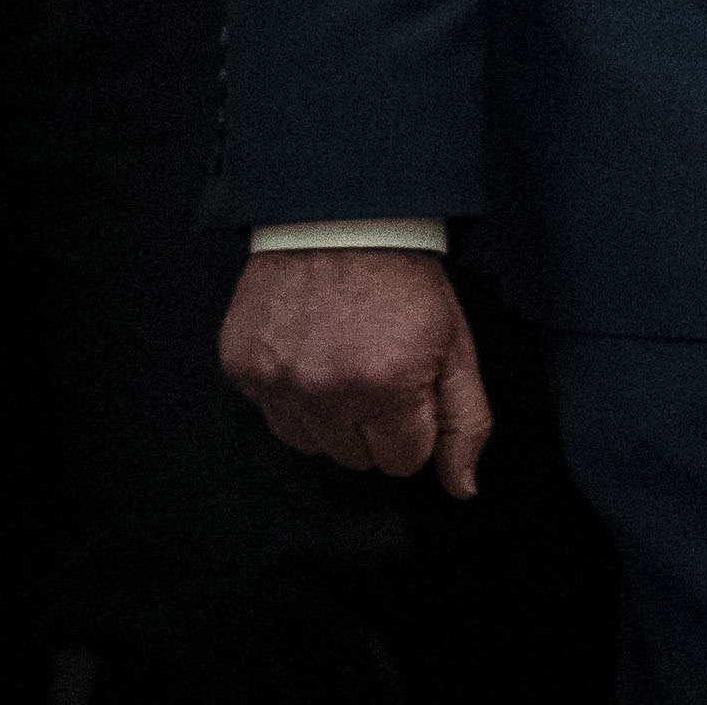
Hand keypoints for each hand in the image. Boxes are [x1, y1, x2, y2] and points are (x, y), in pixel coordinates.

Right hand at [220, 246, 491, 496]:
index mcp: (388, 385)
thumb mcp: (455, 344)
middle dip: (374, 423)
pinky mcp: (240, 369)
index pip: (404, 462)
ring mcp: (277, 381)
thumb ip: (466, 421)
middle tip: (379, 364)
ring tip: (344, 358)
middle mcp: (326, 390)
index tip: (412, 384)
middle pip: (356, 459)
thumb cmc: (406, 281)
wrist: (340, 217)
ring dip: (330, 415)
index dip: (414, 427)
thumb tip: (463, 490)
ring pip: (311, 445)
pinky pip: (271, 415)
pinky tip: (309, 350)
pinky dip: (291, 394)